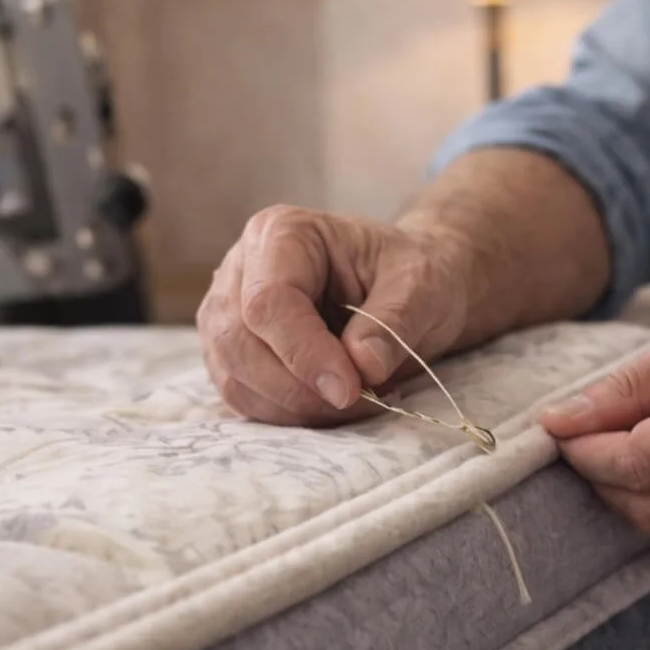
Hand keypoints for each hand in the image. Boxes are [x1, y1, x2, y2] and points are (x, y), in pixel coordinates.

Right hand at [198, 205, 471, 425]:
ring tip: (355, 400)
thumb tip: (363, 366)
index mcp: (283, 234)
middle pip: (239, 343)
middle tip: (360, 399)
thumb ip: (394, 321)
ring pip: (235, 378)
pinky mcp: (233, 355)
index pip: (268, 302)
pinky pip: (242, 398)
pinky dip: (286, 415)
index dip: (304, 354)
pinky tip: (330, 405)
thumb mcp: (421, 286)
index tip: (350, 390)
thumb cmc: (410, 277)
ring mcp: (228, 314)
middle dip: (299, 388)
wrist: (405, 290)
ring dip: (295, 407)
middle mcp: (241, 270)